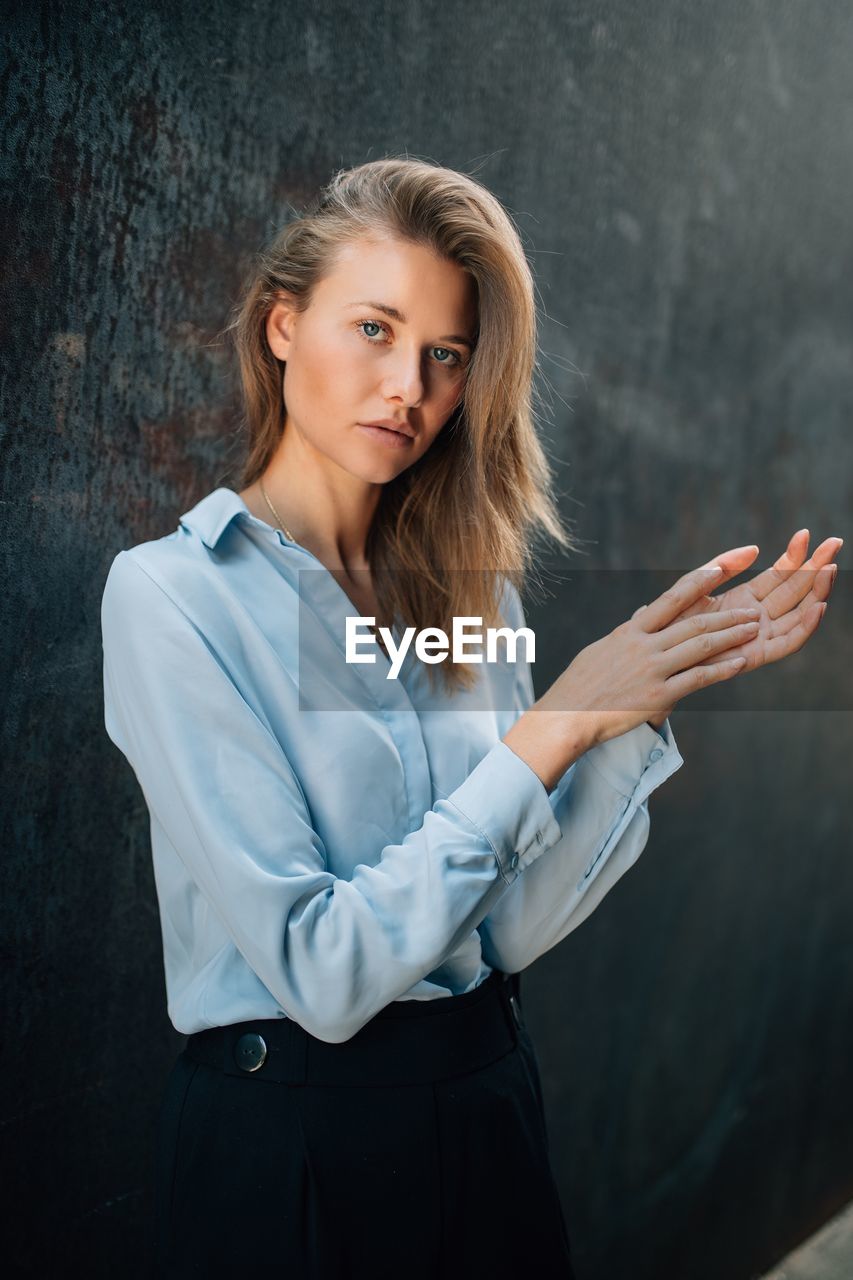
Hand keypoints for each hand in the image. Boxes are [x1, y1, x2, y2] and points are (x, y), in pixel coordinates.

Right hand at [534, 555, 776, 750]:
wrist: (565, 717)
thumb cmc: (581, 685)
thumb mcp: (602, 651)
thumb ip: (628, 634)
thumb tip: (643, 615)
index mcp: (630, 632)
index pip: (671, 597)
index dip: (699, 580)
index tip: (722, 566)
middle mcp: (643, 646)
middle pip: (694, 622)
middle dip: (728, 614)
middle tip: (753, 609)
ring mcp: (651, 670)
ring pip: (700, 646)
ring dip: (732, 636)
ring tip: (754, 629)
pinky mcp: (657, 696)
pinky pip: (697, 679)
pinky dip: (721, 670)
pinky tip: (740, 663)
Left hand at [652, 530, 842, 690]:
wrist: (656, 658)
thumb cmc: (669, 623)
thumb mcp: (695, 587)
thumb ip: (721, 567)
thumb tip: (754, 549)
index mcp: (746, 598)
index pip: (780, 574)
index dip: (794, 555)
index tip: (805, 534)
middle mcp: (759, 616)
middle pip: (796, 589)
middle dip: (816, 566)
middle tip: (835, 542)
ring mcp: (761, 636)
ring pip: (799, 612)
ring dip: (817, 591)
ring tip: (830, 568)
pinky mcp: (757, 656)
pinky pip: (788, 643)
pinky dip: (805, 626)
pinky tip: (818, 606)